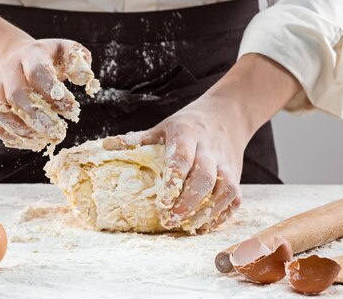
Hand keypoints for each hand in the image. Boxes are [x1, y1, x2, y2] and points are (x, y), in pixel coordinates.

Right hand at [0, 38, 98, 151]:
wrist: (13, 57)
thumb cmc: (47, 58)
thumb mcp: (65, 50)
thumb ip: (77, 60)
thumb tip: (84, 78)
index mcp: (30, 54)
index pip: (37, 73)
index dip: (54, 94)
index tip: (72, 110)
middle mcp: (9, 69)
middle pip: (16, 95)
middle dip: (39, 118)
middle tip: (59, 133)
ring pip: (1, 112)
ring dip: (24, 130)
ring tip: (45, 139)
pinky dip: (14, 136)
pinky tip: (33, 142)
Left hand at [113, 53, 301, 232]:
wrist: (227, 115)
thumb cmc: (188, 125)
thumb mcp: (162, 127)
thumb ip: (137, 140)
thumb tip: (106, 146)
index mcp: (188, 134)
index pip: (183, 158)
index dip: (174, 180)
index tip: (162, 201)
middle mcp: (210, 150)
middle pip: (205, 177)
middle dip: (188, 201)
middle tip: (170, 219)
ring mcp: (226, 164)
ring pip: (224, 190)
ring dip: (206, 211)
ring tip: (187, 227)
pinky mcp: (237, 177)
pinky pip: (234, 199)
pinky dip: (221, 215)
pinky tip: (203, 225)